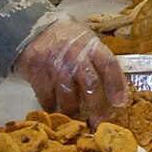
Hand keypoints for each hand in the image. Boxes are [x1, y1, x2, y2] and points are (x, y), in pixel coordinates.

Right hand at [14, 17, 131, 126]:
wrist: (32, 29)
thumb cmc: (66, 39)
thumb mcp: (86, 41)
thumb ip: (99, 61)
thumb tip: (117, 90)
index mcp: (91, 46)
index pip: (109, 65)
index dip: (117, 85)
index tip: (120, 103)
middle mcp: (74, 55)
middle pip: (91, 84)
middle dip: (97, 108)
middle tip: (99, 123)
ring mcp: (55, 65)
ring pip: (68, 98)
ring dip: (73, 111)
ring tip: (75, 117)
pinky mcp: (37, 74)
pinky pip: (47, 100)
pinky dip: (52, 107)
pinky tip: (56, 108)